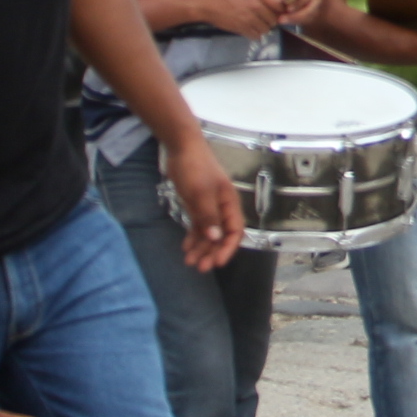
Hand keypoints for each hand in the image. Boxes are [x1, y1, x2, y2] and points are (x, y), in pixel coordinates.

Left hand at [168, 134, 246, 269]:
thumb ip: (208, 216)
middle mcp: (221, 208)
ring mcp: (209, 207)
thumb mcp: (201, 192)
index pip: (235, 231)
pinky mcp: (197, 205)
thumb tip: (216, 238)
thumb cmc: (195, 167)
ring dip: (201, 248)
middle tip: (200, 267)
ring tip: (189, 261)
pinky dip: (193, 237)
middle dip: (212, 252)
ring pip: (208, 233)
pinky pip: (198, 226)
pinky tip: (186, 247)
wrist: (181, 148)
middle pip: (221, 236)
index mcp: (229, 203)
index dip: (228, 248)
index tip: (217, 262)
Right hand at [189, 0, 289, 39]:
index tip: (276, 10)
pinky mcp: (242, 29)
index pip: (279, 5)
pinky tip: (250, 30)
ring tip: (257, 25)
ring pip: (266, 29)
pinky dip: (255, 34)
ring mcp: (249, 19)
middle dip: (271, 20)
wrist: (207, 2)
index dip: (279, 9)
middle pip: (274, 19)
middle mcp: (256, 7)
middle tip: (265, 19)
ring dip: (264, 28)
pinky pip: (256, 35)